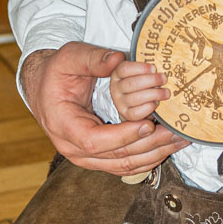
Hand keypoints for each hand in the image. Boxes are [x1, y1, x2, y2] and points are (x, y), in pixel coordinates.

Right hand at [21, 41, 188, 174]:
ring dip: (154, 155)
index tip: (148, 124)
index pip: (95, 141)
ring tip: (178, 141)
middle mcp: (73, 148)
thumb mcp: (70, 57)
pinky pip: (124, 165)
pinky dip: (148, 158)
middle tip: (175, 133)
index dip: (123, 136)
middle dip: (149, 145)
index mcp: (63, 125)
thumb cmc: (56, 72)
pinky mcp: (98, 158)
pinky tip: (166, 147)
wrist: (44, 87)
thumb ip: (93, 58)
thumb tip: (116, 59)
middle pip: (115, 158)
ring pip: (123, 166)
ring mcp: (86, 157)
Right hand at [109, 59, 166, 121]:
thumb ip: (139, 62)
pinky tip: (156, 103)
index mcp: (118, 74)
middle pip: (131, 83)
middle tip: (164, 79)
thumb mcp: (138, 70)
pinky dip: (148, 107)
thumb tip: (127, 56)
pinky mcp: (126, 114)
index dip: (140, 68)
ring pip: (135, 98)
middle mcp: (116, 88)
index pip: (125, 69)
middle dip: (151, 81)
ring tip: (166, 92)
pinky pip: (136, 113)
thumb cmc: (140, 82)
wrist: (133, 102)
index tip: (154, 68)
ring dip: (154, 94)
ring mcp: (119, 102)